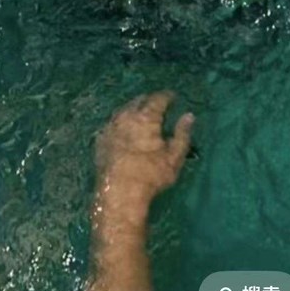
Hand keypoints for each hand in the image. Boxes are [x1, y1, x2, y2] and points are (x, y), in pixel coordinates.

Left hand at [94, 92, 193, 219]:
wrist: (119, 194)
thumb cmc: (151, 175)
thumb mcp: (174, 157)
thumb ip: (182, 134)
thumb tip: (188, 116)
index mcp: (146, 118)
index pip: (157, 99)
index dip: (167, 96)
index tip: (173, 97)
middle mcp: (126, 117)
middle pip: (138, 101)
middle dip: (148, 100)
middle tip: (157, 104)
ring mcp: (110, 128)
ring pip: (122, 111)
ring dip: (132, 109)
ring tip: (139, 114)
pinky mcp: (100, 140)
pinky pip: (112, 124)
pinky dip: (120, 122)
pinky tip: (122, 129)